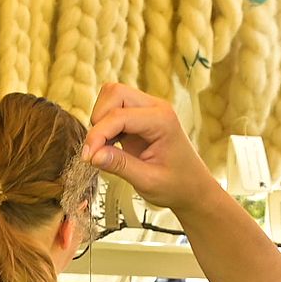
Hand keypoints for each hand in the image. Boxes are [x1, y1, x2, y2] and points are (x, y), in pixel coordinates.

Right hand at [84, 82, 225, 213]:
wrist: (192, 188)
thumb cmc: (176, 185)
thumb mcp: (147, 181)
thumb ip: (120, 166)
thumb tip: (92, 155)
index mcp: (162, 120)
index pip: (119, 116)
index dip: (98, 134)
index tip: (87, 158)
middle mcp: (155, 108)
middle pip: (115, 93)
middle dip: (98, 119)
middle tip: (95, 149)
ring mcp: (148, 109)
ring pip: (112, 96)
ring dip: (100, 120)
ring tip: (103, 147)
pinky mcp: (139, 117)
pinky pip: (114, 108)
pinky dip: (105, 125)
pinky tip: (108, 147)